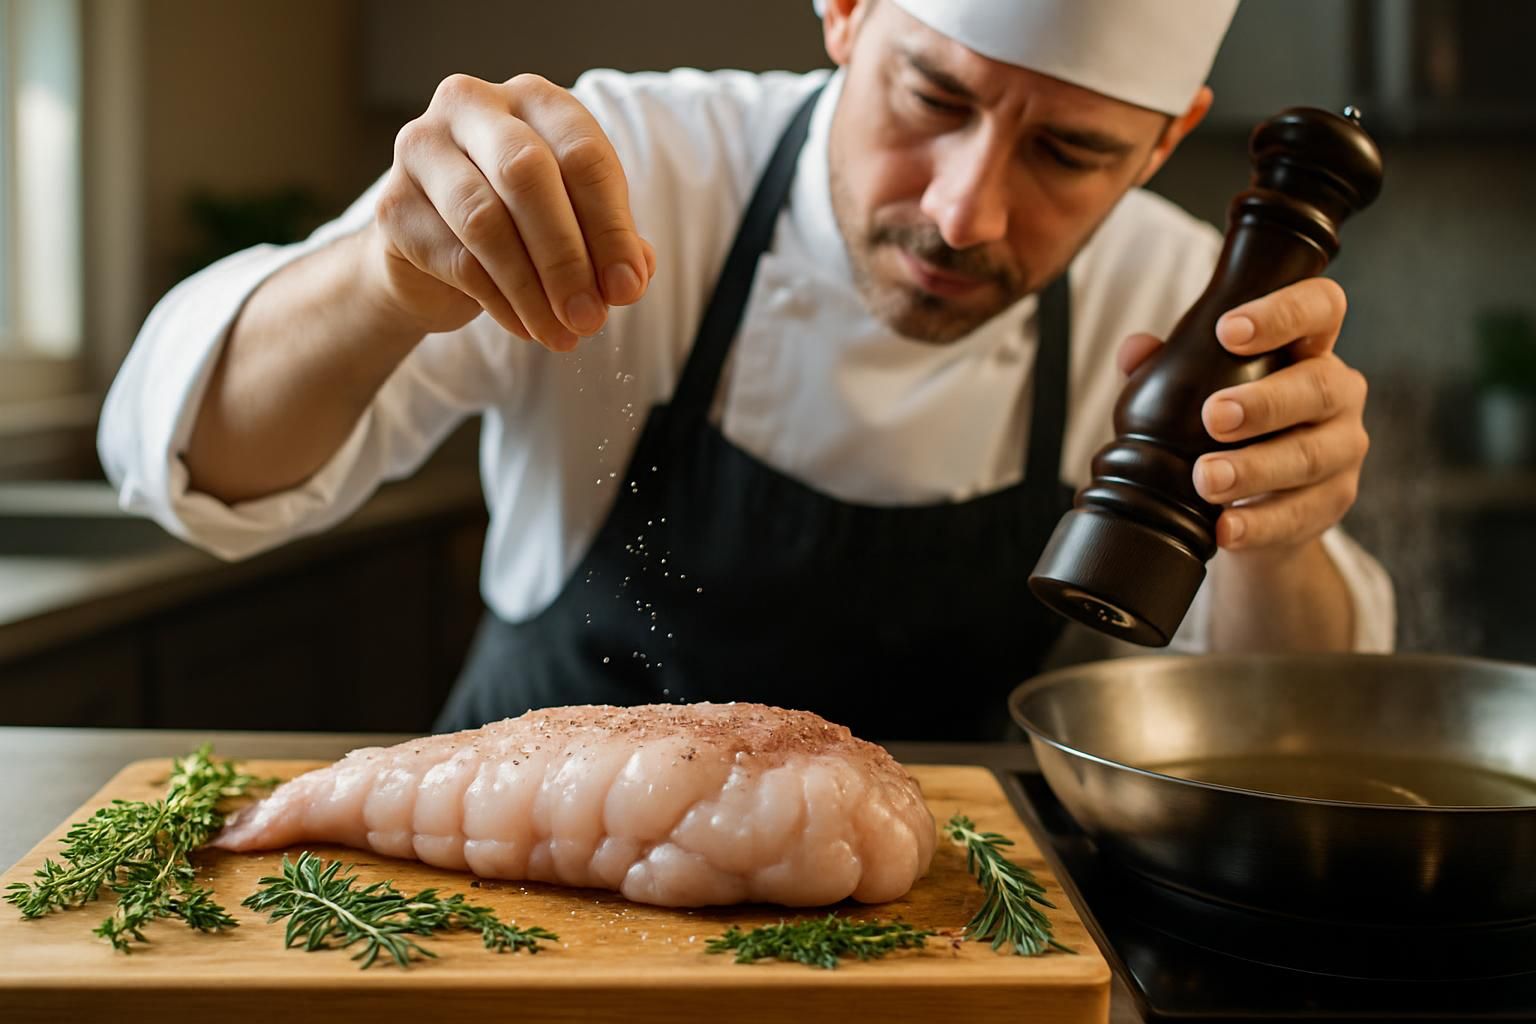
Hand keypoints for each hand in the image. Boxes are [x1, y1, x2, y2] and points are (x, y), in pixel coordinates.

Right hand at [365, 73, 656, 350]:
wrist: (432, 253)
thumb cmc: (520, 225)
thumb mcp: (576, 225)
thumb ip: (610, 243)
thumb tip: (630, 279)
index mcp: (533, 99)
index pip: (582, 154)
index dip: (611, 228)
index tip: (628, 288)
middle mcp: (472, 106)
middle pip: (527, 175)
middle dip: (567, 256)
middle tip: (592, 316)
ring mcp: (423, 149)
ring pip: (485, 220)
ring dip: (533, 290)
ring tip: (563, 335)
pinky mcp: (393, 205)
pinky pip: (457, 260)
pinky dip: (501, 303)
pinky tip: (527, 327)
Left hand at [1117, 277, 1369, 552]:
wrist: (1257, 503)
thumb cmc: (1225, 426)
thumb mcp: (1195, 389)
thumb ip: (1164, 366)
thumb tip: (1133, 350)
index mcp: (1308, 347)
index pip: (1319, 307)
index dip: (1282, 312)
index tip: (1228, 330)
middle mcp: (1338, 392)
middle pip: (1318, 388)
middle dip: (1265, 402)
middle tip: (1213, 416)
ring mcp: (1342, 448)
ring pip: (1309, 456)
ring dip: (1255, 468)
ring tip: (1207, 480)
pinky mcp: (1334, 502)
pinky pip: (1301, 514)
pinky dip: (1259, 524)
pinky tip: (1225, 528)